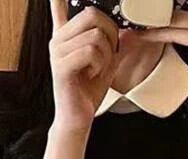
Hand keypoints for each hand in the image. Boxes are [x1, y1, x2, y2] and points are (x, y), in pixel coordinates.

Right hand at [49, 1, 120, 134]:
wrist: (77, 118)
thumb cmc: (88, 91)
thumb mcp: (107, 63)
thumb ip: (115, 44)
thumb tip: (130, 31)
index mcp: (66, 35)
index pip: (60, 5)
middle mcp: (58, 39)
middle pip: (91, 13)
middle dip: (110, 33)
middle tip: (107, 54)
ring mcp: (57, 51)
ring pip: (96, 35)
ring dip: (106, 55)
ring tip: (97, 69)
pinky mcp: (61, 65)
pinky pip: (91, 52)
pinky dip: (99, 65)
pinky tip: (91, 75)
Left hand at [133, 0, 187, 119]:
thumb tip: (177, 23)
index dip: (178, 3)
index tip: (160, 8)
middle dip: (165, 8)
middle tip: (145, 12)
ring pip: (178, 18)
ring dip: (156, 21)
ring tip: (139, 22)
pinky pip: (176, 33)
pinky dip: (158, 34)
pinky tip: (146, 35)